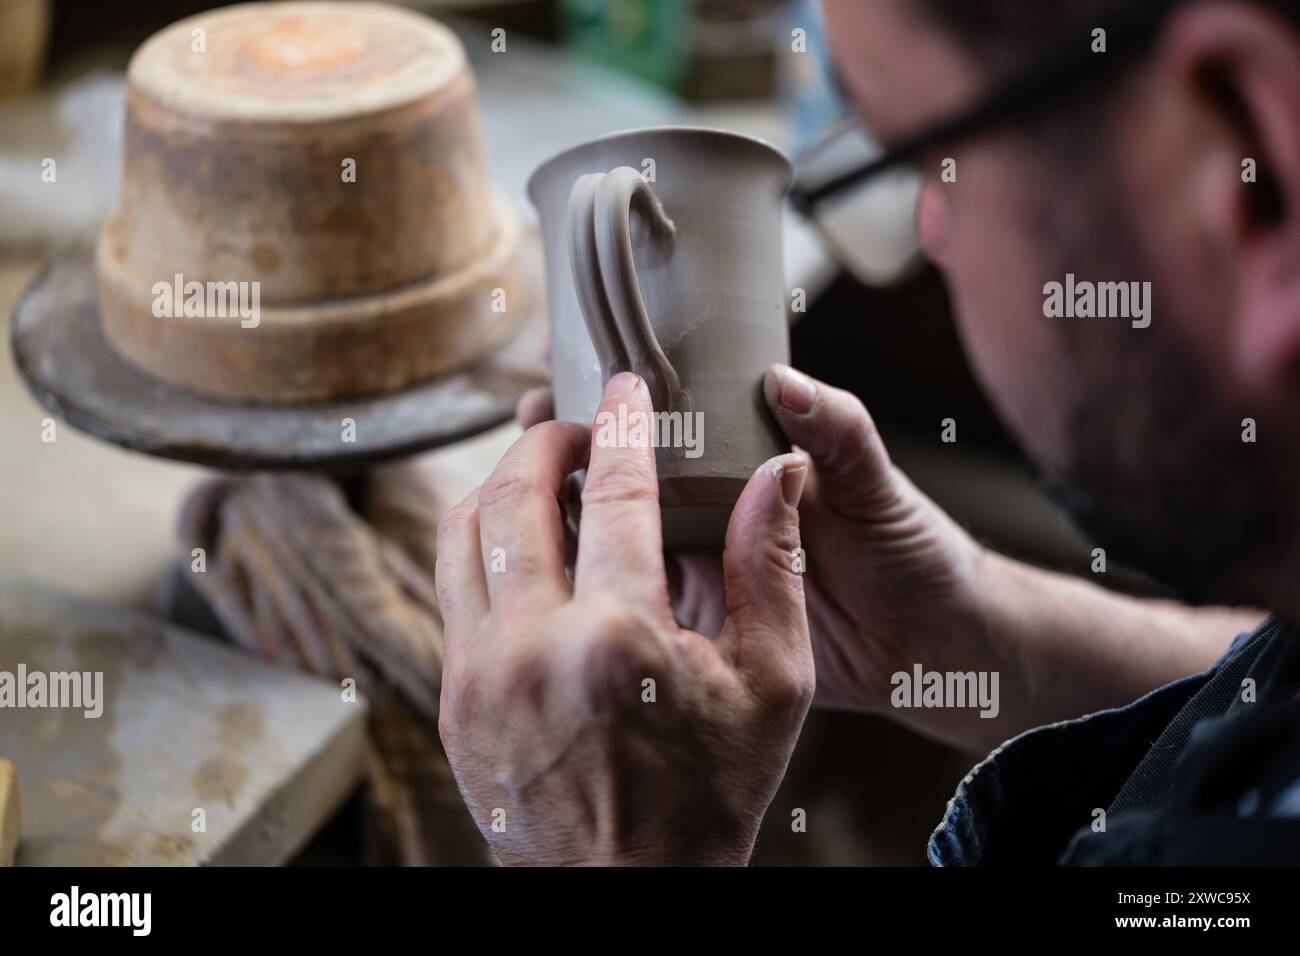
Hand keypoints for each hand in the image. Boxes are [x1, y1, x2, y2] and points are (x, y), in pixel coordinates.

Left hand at [438, 372, 813, 864]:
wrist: (629, 890)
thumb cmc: (710, 793)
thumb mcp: (772, 684)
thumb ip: (769, 567)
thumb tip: (776, 473)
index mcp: (619, 638)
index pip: (616, 491)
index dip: (624, 422)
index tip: (626, 386)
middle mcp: (531, 647)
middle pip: (514, 494)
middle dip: (546, 439)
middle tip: (579, 426)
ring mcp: (477, 675)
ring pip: (461, 533)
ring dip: (498, 483)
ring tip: (541, 473)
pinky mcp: (452, 699)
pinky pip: (449, 589)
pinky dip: (479, 543)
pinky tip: (517, 542)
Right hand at [519, 367, 991, 724]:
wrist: (932, 648)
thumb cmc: (915, 553)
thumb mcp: (877, 484)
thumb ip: (837, 431)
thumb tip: (783, 379)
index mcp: (753, 461)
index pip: (678, 414)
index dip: (625, 389)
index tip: (573, 360)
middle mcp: (719, 506)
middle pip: (632, 467)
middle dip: (575, 440)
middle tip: (531, 419)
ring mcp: (705, 561)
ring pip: (624, 529)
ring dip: (573, 506)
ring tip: (522, 484)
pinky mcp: (702, 619)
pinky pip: (640, 595)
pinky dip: (598, 580)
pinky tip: (554, 569)